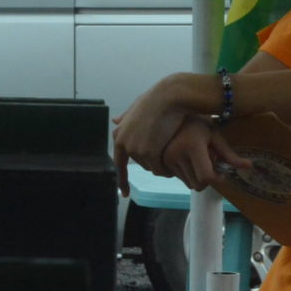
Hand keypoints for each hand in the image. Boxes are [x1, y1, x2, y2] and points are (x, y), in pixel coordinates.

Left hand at [112, 74, 197, 195]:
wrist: (170, 97)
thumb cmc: (156, 100)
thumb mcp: (136, 109)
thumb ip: (125, 118)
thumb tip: (114, 120)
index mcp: (120, 135)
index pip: (119, 164)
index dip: (122, 180)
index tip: (124, 193)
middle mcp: (125, 144)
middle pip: (141, 164)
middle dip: (153, 160)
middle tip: (166, 147)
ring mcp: (137, 150)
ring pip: (152, 168)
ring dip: (162, 163)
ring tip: (173, 147)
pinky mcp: (150, 153)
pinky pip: (161, 169)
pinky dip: (169, 167)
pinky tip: (176, 156)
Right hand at [157, 118, 252, 191]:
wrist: (173, 114)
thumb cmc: (199, 123)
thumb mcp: (216, 136)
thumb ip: (230, 154)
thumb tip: (250, 166)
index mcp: (193, 147)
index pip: (206, 177)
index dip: (217, 179)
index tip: (221, 172)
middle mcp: (177, 155)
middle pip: (198, 184)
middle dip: (207, 179)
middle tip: (210, 164)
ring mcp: (167, 160)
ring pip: (189, 184)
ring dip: (197, 177)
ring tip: (198, 160)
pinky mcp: (162, 163)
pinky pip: (180, 179)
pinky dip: (188, 175)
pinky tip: (188, 161)